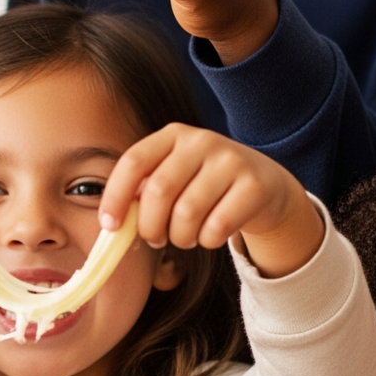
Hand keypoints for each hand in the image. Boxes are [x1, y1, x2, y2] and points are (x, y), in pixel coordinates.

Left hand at [98, 124, 322, 276]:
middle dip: (149, 225)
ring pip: (187, 213)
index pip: (134, 162)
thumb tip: (113, 226)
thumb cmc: (207, 187)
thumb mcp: (176, 178)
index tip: (110, 226)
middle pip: (158, 191)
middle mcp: (201, 140)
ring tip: (185, 237)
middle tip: (155, 238)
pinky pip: (217, 226)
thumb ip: (145, 193)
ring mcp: (231, 160)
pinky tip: (211, 236)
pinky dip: (207, 241)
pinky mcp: (254, 185)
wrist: (265, 185)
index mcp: (173, 135)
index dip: (116, 196)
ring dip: (180, 237)